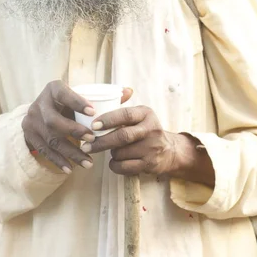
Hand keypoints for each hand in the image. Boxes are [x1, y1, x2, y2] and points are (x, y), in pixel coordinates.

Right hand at [22, 80, 95, 173]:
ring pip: (51, 139)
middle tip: (92, 140)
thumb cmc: (67, 103)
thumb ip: (104, 96)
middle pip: (53, 120)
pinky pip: (44, 151)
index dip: (77, 102)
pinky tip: (70, 168)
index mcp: (53, 89)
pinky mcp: (30, 135)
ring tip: (88, 163)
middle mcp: (39, 104)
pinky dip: (58, 160)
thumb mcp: (79, 96)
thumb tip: (129, 91)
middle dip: (74, 131)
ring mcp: (32, 121)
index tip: (93, 112)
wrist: (40, 112)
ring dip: (70, 152)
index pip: (64, 94)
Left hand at [81, 106, 214, 185]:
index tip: (93, 125)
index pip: (126, 114)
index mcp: (146, 113)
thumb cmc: (146, 130)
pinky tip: (114, 162)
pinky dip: (115, 165)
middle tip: (86, 145)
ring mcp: (152, 148)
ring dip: (111, 153)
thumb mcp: (140, 115)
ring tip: (110, 151)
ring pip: (122, 153)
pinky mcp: (150, 164)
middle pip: (123, 136)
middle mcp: (151, 129)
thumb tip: (123, 90)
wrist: (170, 151)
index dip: (108, 119)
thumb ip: (126, 106)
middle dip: (102, 142)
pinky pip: (126, 167)